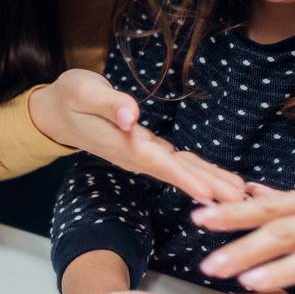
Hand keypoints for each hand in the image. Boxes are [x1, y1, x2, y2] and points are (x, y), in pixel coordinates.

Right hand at [30, 69, 244, 203]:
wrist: (55, 113)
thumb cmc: (69, 98)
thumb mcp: (83, 92)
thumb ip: (109, 104)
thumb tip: (131, 116)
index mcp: (122, 142)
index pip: (158, 163)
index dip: (184, 178)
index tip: (208, 194)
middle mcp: (134, 154)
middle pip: (176, 172)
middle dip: (208, 187)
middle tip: (239, 202)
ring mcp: (141, 154)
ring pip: (180, 169)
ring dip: (209, 183)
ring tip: (238, 195)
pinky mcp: (146, 150)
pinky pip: (177, 164)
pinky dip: (199, 173)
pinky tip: (217, 182)